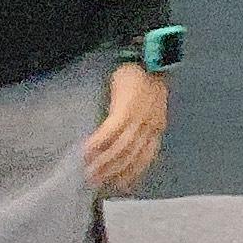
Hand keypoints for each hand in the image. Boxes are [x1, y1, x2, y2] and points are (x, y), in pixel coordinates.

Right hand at [84, 61, 170, 195]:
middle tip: (96, 183)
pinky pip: (110, 133)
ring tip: (89, 173)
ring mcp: (139, 119)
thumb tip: (121, 141)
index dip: (133, 173)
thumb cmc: (144, 79)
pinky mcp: (126, 109)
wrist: (148, 57)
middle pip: (132, 157)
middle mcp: (150, 126)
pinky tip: (86, 152)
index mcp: (157, 126)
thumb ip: (140, 122)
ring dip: (104, 163)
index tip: (120, 186)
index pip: (146, 157)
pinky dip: (98, 144)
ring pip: (121, 149)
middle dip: (114, 172)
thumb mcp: (149, 104)